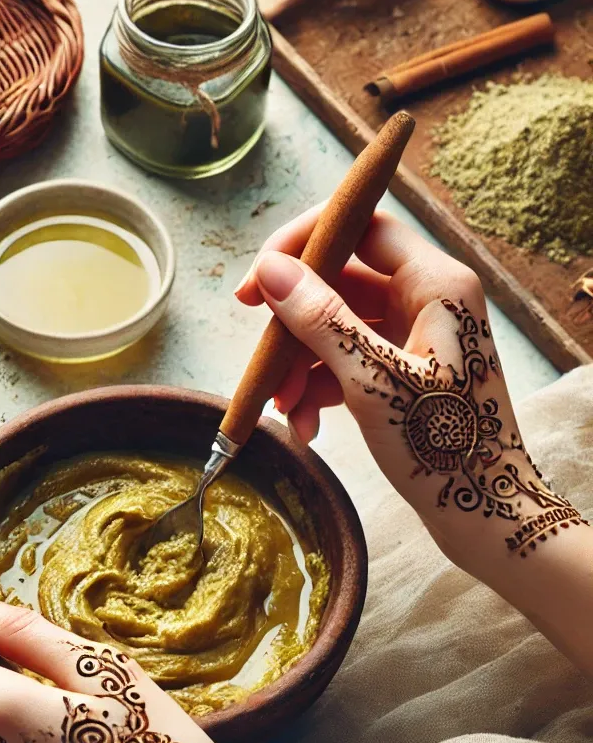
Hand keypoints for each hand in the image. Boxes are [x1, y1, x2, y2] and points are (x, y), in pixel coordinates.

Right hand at [235, 208, 581, 570]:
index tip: (258, 278)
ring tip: (283, 407)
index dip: (303, 243)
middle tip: (259, 350)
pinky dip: (319, 389)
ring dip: (300, 366)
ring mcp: (412, 339)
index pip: (361, 227)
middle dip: (293, 323)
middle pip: (340, 283)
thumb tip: (270, 270)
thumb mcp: (372, 381)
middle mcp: (425, 301)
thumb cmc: (445, 445)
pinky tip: (306, 425)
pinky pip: (345, 363)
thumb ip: (320, 320)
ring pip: (336, 328)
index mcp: (434, 285)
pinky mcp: (401, 374)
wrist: (485, 515)